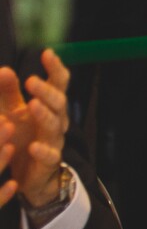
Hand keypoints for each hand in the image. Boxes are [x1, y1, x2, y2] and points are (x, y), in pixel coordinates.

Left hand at [0, 51, 70, 210]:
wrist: (29, 175)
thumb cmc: (23, 138)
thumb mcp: (13, 113)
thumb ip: (9, 93)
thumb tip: (3, 69)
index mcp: (49, 106)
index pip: (58, 83)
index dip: (55, 68)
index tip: (46, 53)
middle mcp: (56, 121)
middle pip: (59, 102)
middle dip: (47, 91)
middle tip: (31, 81)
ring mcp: (54, 141)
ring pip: (56, 126)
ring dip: (45, 115)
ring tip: (32, 105)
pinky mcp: (48, 162)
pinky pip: (50, 156)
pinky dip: (43, 150)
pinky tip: (33, 146)